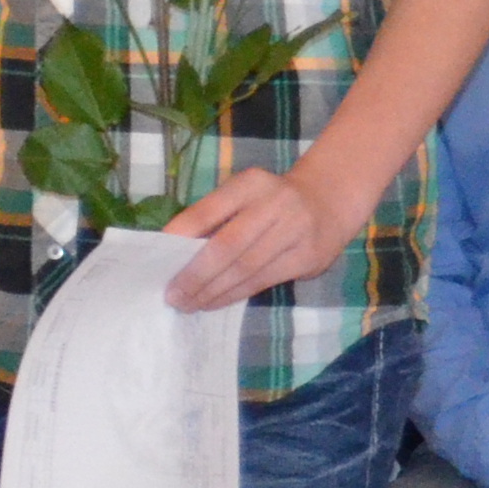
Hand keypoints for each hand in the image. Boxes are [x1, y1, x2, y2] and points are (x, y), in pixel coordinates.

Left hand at [161, 161, 366, 311]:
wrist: (330, 201)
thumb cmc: (271, 202)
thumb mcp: (244, 195)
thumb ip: (214, 217)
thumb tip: (172, 251)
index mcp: (250, 184)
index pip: (209, 210)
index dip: (182, 234)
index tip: (158, 257)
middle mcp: (275, 204)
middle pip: (227, 246)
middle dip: (195, 274)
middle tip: (172, 295)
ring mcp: (296, 231)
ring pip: (245, 269)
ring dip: (213, 291)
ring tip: (189, 303)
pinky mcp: (308, 257)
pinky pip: (263, 281)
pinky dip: (235, 294)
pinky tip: (215, 302)